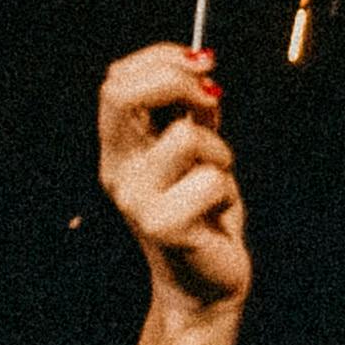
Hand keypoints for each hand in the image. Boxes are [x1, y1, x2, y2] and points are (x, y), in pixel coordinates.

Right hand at [98, 46, 247, 316]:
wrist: (205, 285)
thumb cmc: (202, 215)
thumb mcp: (196, 154)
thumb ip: (191, 115)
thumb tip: (204, 74)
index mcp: (118, 149)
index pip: (116, 81)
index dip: (160, 58)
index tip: (201, 62)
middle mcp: (117, 171)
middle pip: (124, 94)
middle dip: (179, 82)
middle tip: (213, 100)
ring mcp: (137, 200)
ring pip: (187, 138)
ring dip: (219, 151)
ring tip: (217, 179)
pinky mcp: (165, 227)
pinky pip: (212, 182)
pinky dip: (227, 192)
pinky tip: (217, 214)